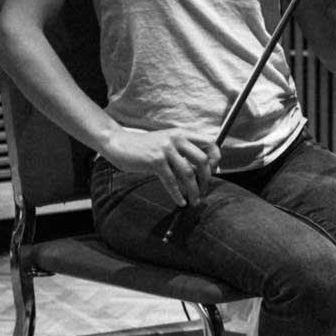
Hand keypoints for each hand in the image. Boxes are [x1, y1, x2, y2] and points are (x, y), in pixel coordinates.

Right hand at [101, 125, 218, 206]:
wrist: (119, 143)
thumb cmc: (145, 147)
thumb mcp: (167, 144)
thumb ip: (183, 152)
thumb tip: (203, 170)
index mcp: (182, 134)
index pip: (210, 143)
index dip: (215, 158)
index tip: (213, 171)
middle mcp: (176, 139)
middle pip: (202, 161)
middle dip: (207, 179)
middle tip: (204, 191)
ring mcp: (165, 150)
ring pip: (188, 173)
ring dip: (194, 190)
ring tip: (195, 200)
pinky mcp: (155, 161)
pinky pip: (171, 181)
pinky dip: (177, 194)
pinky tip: (181, 201)